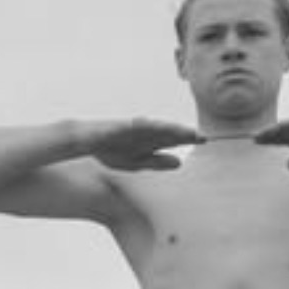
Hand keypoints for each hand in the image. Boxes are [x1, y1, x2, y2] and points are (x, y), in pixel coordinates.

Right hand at [87, 118, 201, 171]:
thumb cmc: (110, 149)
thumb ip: (156, 161)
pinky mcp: (118, 126)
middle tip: (201, 136)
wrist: (84, 140)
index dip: (187, 139)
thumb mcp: (135, 162)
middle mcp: (144, 131)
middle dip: (183, 134)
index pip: (171, 139)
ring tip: (183, 132)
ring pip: (153, 128)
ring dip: (169, 130)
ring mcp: (131, 127)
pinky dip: (143, 126)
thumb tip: (179, 163)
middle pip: (167, 132)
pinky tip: (154, 127)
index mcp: (149, 139)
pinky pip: (132, 126)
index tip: (203, 140)